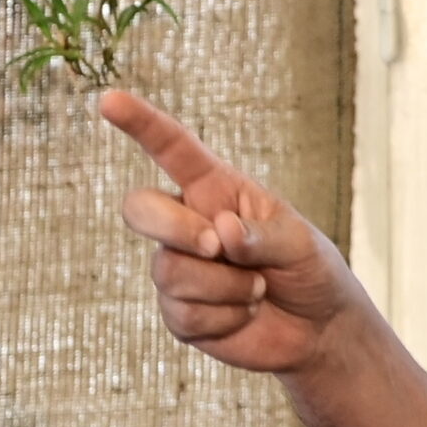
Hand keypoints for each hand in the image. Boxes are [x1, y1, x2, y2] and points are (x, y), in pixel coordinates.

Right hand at [101, 90, 361, 375]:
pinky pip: (184, 314)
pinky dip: (227, 318)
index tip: (108, 100)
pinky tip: (247, 314)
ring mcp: (178, 268)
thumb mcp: (301, 243)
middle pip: (139, 209)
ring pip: (171, 272)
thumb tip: (220, 232)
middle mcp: (187, 223)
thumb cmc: (309, 269)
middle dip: (172, 227)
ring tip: (259, 289)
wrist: (318, 326)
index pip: (173, 150)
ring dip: (227, 286)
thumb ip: (263, 234)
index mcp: (216, 190)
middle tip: (215, 246)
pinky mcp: (178, 312)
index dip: (140, 124)